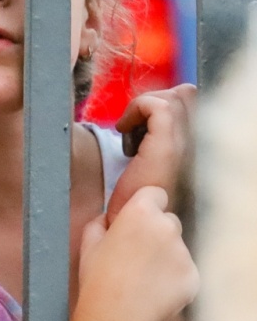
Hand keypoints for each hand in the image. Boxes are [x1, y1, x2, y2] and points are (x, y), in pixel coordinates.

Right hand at [78, 185, 198, 320]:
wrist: (115, 320)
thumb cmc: (96, 281)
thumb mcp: (87, 245)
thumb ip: (100, 224)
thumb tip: (108, 221)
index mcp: (140, 212)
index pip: (155, 194)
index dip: (146, 207)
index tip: (137, 223)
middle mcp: (167, 226)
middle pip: (169, 221)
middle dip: (157, 234)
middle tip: (136, 258)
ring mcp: (184, 252)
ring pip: (177, 250)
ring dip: (165, 259)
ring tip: (142, 283)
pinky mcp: (193, 277)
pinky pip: (184, 273)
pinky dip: (173, 282)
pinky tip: (153, 296)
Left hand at [108, 84, 195, 221]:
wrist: (127, 224)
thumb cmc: (134, 199)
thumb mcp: (152, 164)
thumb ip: (158, 140)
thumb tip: (149, 116)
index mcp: (196, 150)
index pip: (195, 106)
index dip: (167, 104)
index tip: (142, 125)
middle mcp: (198, 147)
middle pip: (189, 96)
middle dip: (159, 100)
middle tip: (136, 123)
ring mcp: (186, 147)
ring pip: (176, 97)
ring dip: (146, 105)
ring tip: (130, 128)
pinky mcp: (167, 149)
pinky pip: (158, 107)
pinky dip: (137, 108)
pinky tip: (123, 129)